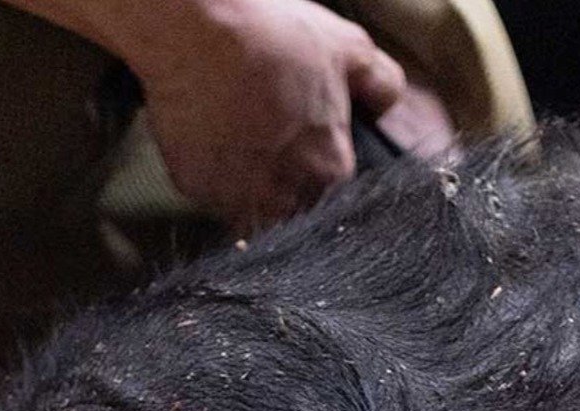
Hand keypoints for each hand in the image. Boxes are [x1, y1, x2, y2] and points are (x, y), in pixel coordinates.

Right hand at [130, 0, 406, 229]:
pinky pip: (209, 194)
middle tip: (268, 133)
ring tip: (237, 133)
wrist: (196, 32)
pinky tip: (210, 135)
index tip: (303, 142)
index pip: (332, 196)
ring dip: (245, 183)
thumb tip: (384, 109)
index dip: (318, 169)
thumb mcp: (348, 47)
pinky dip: (210, 172)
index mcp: (329, 174)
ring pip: (247, 207)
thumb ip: (381, 84)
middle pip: (290, 209)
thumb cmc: (274, 37)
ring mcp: (235, 200)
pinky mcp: (195, 192)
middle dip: (284, 181)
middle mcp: (285, 200)